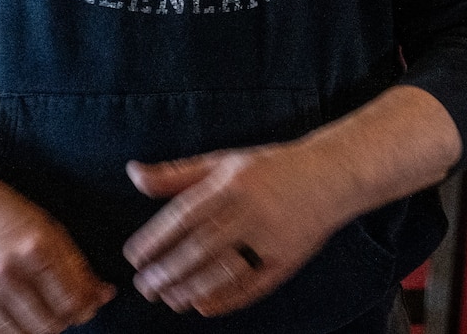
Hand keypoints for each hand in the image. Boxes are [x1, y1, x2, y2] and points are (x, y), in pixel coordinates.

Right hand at [0, 172, 114, 333]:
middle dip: (67, 319)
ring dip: (42, 328)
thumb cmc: (2, 211)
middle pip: (52, 323)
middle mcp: (10, 272)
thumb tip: (102, 293)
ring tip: (45, 312)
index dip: (88, 306)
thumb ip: (74, 263)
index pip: (73, 298)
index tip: (92, 302)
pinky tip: (21, 318)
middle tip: (69, 308)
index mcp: (36, 247)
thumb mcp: (46, 226)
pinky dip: (14, 333)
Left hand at [124, 142, 349, 316]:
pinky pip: (254, 284)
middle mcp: (252, 207)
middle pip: (201, 245)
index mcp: (234, 181)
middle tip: (145, 287)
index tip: (134, 257)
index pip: (186, 214)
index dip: (157, 238)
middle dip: (169, 270)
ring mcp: (273, 235)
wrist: (332, 174)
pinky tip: (203, 305)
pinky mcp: (288, 257)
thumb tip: (133, 173)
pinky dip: (227, 298)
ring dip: (192, 287)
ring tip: (168, 299)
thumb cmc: (271, 167)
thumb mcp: (224, 162)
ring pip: (224, 268)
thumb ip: (178, 174)